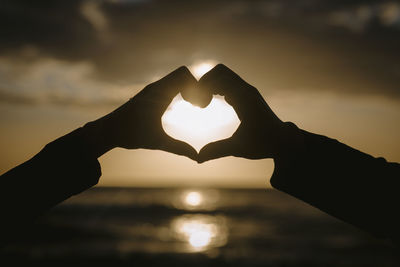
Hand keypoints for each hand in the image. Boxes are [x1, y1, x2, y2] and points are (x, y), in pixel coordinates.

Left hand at [84, 66, 198, 159]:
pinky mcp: (150, 94)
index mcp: (159, 94)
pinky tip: (181, 106)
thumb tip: (197, 158)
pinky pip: (169, 84)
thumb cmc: (130, 135)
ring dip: (187, 87)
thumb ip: (179, 148)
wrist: (107, 131)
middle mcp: (156, 87)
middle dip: (195, 85)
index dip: (196, 87)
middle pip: (182, 73)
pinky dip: (179, 90)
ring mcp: (153, 89)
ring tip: (192, 106)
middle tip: (197, 105)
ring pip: (176, 77)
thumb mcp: (157, 142)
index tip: (197, 106)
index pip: (183, 75)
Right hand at [197, 64, 298, 162]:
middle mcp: (246, 90)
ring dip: (210, 84)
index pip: (219, 79)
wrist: (284, 141)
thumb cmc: (264, 143)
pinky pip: (228, 83)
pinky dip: (216, 87)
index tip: (195, 104)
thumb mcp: (239, 148)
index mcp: (244, 98)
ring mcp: (247, 91)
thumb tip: (198, 159)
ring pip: (223, 75)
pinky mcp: (246, 95)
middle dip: (204, 82)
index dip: (203, 87)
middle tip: (197, 101)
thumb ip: (217, 151)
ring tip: (202, 102)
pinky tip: (210, 102)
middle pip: (219, 71)